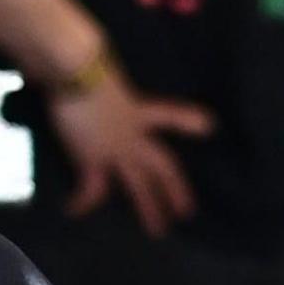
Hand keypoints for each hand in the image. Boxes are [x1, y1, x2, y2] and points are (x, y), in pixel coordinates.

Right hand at [47, 71, 211, 234]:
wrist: (74, 71)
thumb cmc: (83, 61)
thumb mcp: (100, 67)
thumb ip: (99, 74)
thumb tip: (82, 52)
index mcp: (137, 109)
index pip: (169, 116)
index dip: (188, 121)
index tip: (209, 127)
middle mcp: (132, 134)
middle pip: (163, 166)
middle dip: (176, 189)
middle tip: (187, 212)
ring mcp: (115, 149)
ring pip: (140, 186)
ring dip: (149, 209)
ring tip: (158, 231)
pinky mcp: (92, 159)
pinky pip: (91, 189)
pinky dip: (82, 202)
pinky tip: (74, 211)